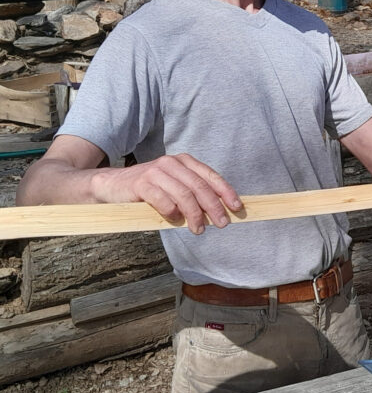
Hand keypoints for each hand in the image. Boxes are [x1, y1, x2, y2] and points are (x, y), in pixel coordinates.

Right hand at [95, 153, 242, 234]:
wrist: (112, 185)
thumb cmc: (149, 189)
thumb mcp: (175, 187)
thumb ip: (194, 194)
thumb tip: (219, 212)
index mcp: (185, 162)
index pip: (210, 176)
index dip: (226, 192)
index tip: (237, 207)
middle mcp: (172, 163)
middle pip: (200, 187)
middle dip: (214, 207)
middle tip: (222, 224)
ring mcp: (156, 172)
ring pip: (184, 195)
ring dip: (194, 215)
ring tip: (199, 230)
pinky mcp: (141, 183)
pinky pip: (162, 200)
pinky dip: (172, 212)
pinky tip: (175, 220)